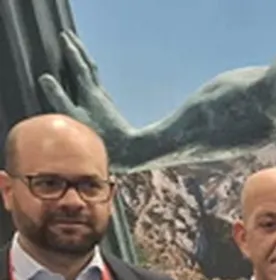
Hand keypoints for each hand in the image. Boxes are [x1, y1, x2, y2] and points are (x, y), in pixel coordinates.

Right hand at [37, 31, 134, 148]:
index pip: (79, 66)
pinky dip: (89, 74)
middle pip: (89, 65)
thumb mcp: (75, 117)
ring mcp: (104, 99)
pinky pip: (95, 83)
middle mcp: (99, 92)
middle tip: (69, 35)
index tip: (64, 35)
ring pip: (94, 73)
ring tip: (77, 51)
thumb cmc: (101, 137)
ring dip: (84, 59)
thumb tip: (45, 77)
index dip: (71, 51)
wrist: (131, 149)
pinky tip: (87, 78)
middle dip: (78, 49)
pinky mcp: (107, 108)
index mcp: (90, 92)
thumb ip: (59, 97)